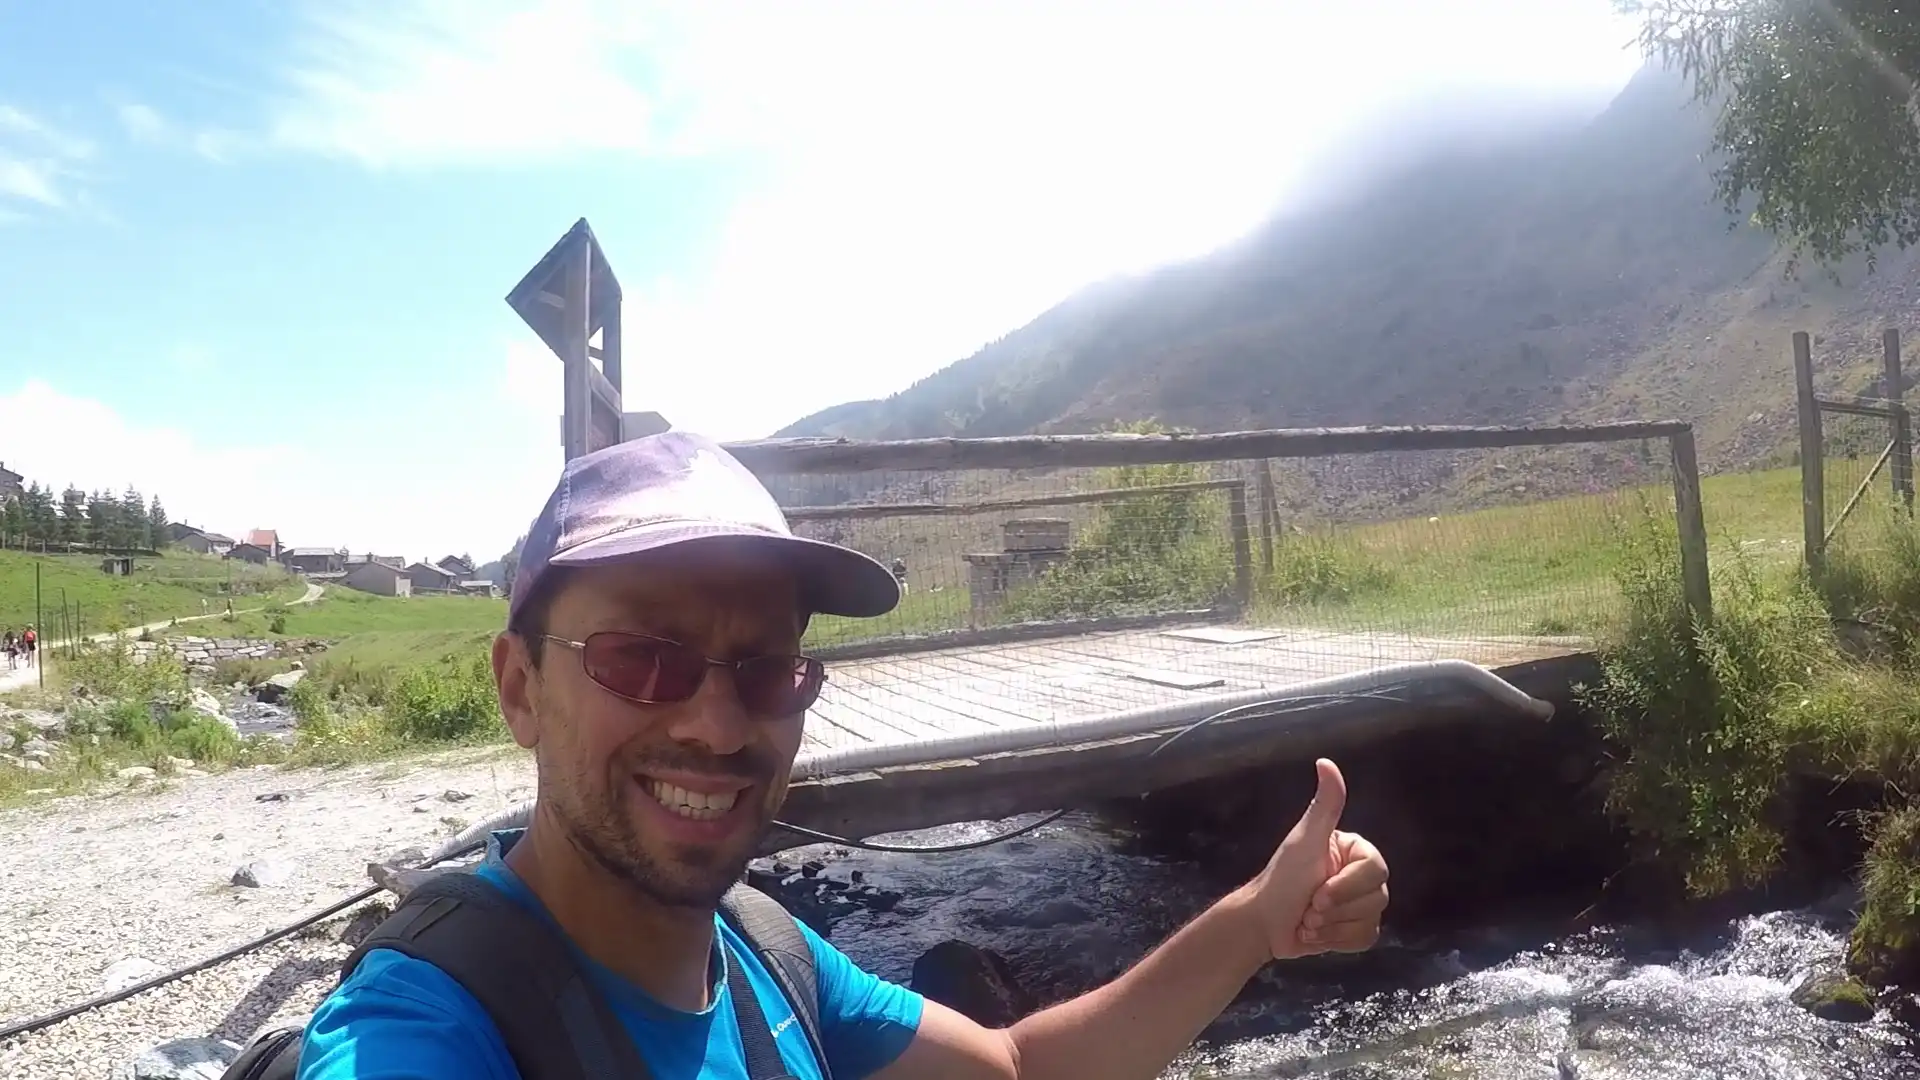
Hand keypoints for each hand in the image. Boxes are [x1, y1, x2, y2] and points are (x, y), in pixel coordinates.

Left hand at [1248, 758, 1388, 959]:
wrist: (1264, 922)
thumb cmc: (1282, 878)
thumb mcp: (1305, 839)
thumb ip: (1324, 805)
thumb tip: (1325, 762)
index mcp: (1356, 851)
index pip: (1375, 871)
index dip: (1346, 886)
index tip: (1318, 891)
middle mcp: (1363, 876)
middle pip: (1376, 899)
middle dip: (1335, 909)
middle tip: (1309, 906)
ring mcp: (1362, 905)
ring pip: (1370, 921)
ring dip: (1331, 927)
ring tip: (1308, 920)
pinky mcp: (1356, 931)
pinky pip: (1365, 940)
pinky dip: (1336, 942)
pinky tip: (1316, 934)